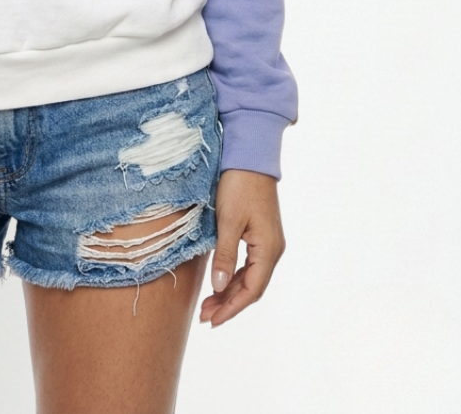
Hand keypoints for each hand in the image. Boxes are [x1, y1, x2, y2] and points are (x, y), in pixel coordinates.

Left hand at [199, 169, 284, 327]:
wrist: (250, 156)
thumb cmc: (239, 185)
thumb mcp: (228, 221)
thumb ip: (224, 255)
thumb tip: (218, 288)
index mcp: (268, 250)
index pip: (251, 290)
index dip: (231, 308)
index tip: (212, 321)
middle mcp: (273, 250)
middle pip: (251, 287)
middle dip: (228, 303)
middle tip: (205, 316)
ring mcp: (268, 242)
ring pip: (250, 277)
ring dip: (230, 291)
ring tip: (208, 304)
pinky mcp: (261, 234)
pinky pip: (249, 264)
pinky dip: (233, 275)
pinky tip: (220, 281)